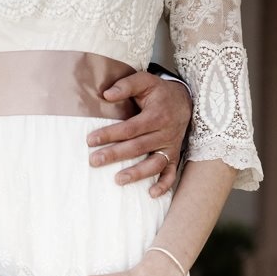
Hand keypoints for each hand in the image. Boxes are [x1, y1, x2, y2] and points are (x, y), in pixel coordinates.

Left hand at [87, 72, 191, 197]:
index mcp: (156, 115)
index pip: (130, 128)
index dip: (110, 134)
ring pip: (154, 164)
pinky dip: (163, 185)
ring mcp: (170, 147)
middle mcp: (164, 133)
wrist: (186, 101)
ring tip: (118, 180)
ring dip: (137, 174)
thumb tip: (106, 95)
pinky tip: (151, 194)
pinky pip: (171, 174)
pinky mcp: (174, 156)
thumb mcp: (146, 81)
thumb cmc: (159, 93)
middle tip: (94, 161)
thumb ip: (126, 85)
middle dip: (115, 155)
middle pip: (138, 147)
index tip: (90, 140)